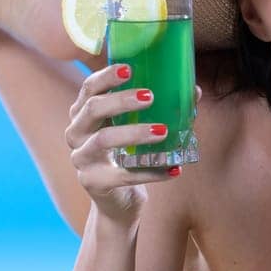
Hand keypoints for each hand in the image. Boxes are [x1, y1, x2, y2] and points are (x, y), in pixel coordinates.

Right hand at [65, 65, 201, 224]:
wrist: (117, 201)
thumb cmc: (126, 155)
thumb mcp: (135, 128)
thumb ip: (158, 109)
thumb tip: (195, 91)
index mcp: (83, 114)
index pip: (89, 88)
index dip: (106, 76)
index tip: (129, 69)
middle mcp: (76, 133)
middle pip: (92, 109)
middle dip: (121, 100)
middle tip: (150, 97)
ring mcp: (81, 159)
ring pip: (104, 140)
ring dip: (135, 133)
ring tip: (163, 130)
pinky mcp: (94, 182)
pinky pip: (123, 175)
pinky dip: (151, 171)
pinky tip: (174, 168)